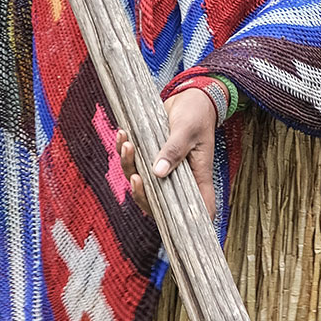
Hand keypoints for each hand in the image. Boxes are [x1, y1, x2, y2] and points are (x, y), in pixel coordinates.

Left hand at [117, 88, 218, 221]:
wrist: (190, 97)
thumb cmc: (196, 114)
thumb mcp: (187, 130)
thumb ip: (174, 151)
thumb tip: (158, 173)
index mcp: (197, 178)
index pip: (197, 210)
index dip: (184, 222)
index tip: (167, 219)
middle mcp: (179, 178)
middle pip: (159, 201)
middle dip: (141, 193)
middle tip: (135, 176)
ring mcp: (164, 170)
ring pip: (142, 182)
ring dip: (128, 166)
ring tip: (126, 143)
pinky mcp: (152, 157)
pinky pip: (134, 163)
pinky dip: (125, 152)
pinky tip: (122, 135)